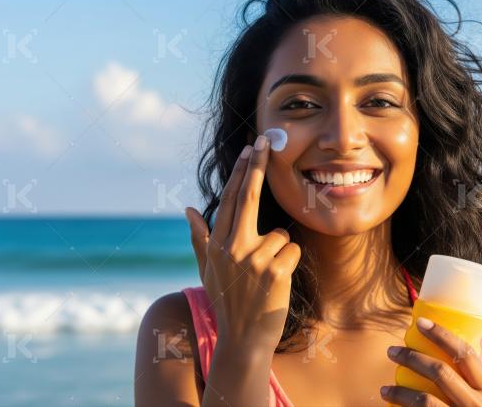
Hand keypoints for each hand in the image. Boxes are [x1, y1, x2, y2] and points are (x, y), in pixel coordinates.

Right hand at [185, 134, 301, 351]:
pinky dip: (291, 261)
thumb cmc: (228, 302)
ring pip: (281, 233)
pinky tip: (279, 282)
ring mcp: (253, 259)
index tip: (250, 150)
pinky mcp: (275, 270)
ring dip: (281, 250)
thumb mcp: (207, 270)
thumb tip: (188, 208)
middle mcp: (232, 248)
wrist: (244, 339)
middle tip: (267, 141)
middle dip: (258, 166)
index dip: (242, 172)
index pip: (231, 200)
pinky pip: (293, 249)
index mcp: (217, 245)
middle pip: (249, 197)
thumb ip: (199, 237)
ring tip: (268, 276)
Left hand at [381, 317, 481, 405]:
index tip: (419, 322)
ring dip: (399, 392)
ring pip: (425, 401)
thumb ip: (472, 379)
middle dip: (412, 357)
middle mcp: (479, 406)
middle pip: (441, 373)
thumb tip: (447, 342)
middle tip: (392, 351)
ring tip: (384, 389)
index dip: (442, 335)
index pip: (465, 354)